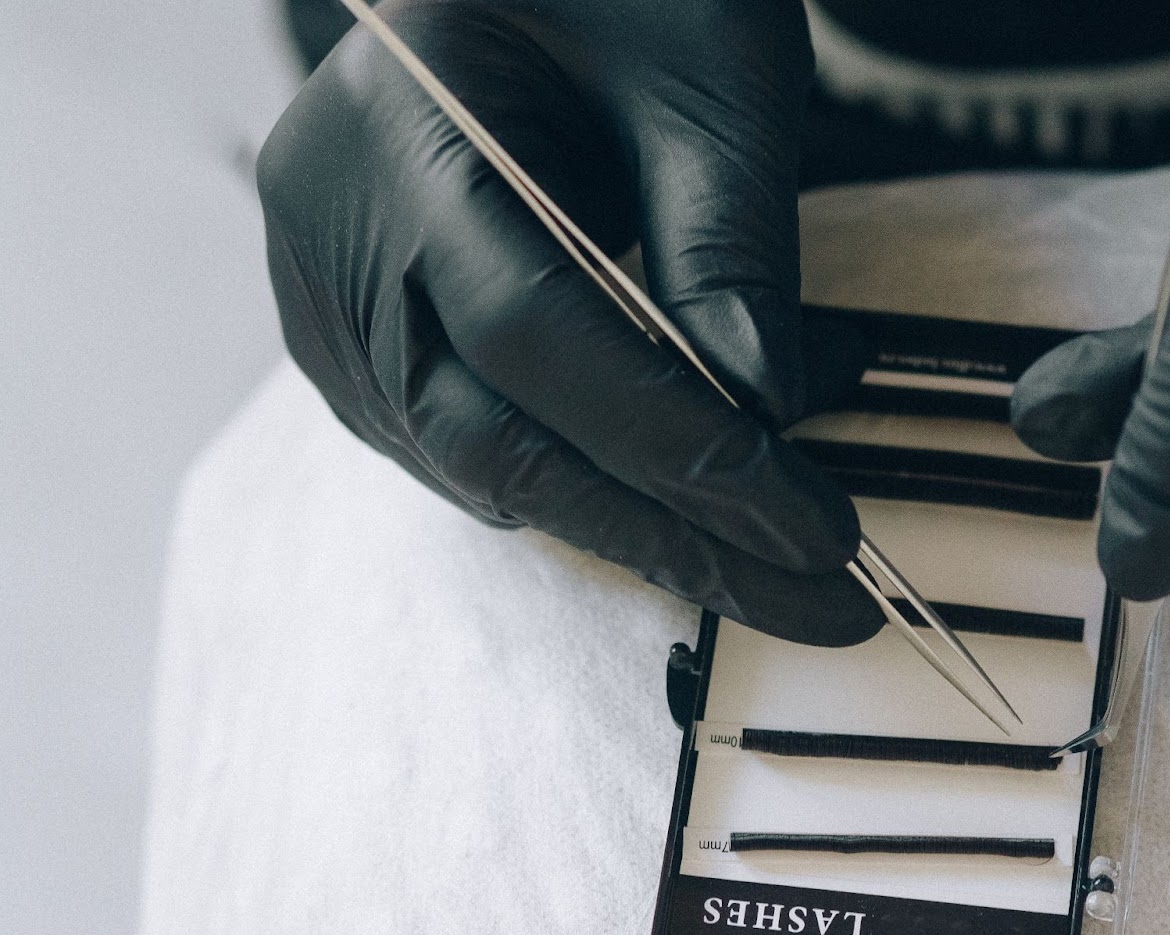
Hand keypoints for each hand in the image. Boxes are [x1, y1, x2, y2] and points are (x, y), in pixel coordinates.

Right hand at [257, 0, 880, 644]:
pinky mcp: (360, 331)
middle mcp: (331, 226)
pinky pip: (463, 444)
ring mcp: (327, 288)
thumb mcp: (708, 76)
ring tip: (769, 556)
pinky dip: (580, 484)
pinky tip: (676, 502)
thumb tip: (766, 418)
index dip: (681, 450)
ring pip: (475, 465)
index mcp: (399, 131)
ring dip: (633, 524)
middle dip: (669, 533)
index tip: (813, 530)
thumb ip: (727, 244)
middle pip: (491, 437)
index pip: (536, 338)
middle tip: (812, 595)